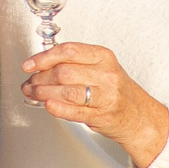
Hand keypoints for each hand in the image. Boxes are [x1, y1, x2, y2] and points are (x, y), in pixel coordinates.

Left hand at [20, 41, 168, 167]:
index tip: (29, 65)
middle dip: (40, 78)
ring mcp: (106, 96)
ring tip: (32, 94)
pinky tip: (46, 105)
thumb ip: (75, 63)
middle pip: (63, 72)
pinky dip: (57, 108)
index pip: (68, 51)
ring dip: (43, 93)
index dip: (43, 58)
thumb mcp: (101, 68)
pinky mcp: (102, 115)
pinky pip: (75, 111)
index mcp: (103, 57)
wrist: (139, 116)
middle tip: (29, 82)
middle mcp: (106, 74)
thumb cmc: (115, 90)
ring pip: (66, 91)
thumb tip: (40, 64)